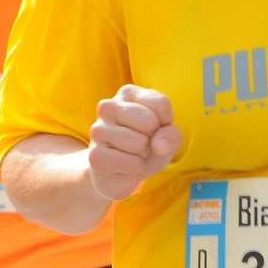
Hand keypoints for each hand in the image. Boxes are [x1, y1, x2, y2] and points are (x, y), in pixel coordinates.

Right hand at [87, 85, 181, 200]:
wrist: (119, 174)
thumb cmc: (145, 148)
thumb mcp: (167, 138)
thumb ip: (172, 136)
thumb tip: (158, 146)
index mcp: (127, 93)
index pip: (161, 103)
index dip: (165, 123)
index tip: (154, 129)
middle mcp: (108, 106)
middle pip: (149, 121)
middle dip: (152, 139)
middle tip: (141, 144)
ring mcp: (98, 129)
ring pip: (140, 143)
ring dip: (142, 155)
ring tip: (131, 154)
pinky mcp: (95, 154)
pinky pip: (132, 163)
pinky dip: (135, 169)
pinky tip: (124, 166)